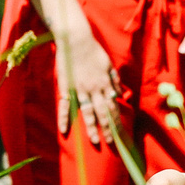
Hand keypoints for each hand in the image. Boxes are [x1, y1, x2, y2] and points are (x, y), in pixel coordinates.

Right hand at [56, 22, 118, 145]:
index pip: (113, 107)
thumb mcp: (109, 65)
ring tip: (95, 141)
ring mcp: (80, 89)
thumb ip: (115, 80)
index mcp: (105, 84)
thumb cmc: (94, 51)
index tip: (120, 134)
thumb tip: (120, 94)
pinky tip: (64, 130)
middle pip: (103, 113)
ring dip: (91, 128)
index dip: (117, 121)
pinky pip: (66, 105)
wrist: (76, 40)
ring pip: (87, 111)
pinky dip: (64, 118)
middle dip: (107, 129)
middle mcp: (94, 89)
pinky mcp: (66, 87)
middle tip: (110, 144)